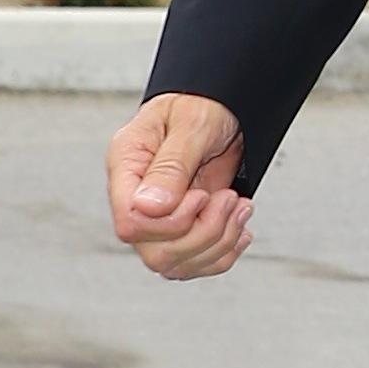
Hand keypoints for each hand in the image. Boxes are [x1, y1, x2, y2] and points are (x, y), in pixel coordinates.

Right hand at [107, 92, 251, 279]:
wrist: (222, 106)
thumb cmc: (202, 103)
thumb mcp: (191, 124)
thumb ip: (171, 165)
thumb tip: (150, 208)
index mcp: (127, 169)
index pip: (130, 224)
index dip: (171, 222)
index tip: (202, 195)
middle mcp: (138, 199)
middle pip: (154, 253)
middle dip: (203, 234)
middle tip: (229, 200)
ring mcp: (160, 218)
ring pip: (175, 264)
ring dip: (218, 243)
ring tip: (240, 207)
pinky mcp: (184, 227)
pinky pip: (195, 263)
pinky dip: (223, 254)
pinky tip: (240, 228)